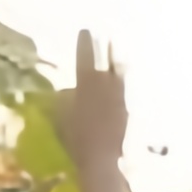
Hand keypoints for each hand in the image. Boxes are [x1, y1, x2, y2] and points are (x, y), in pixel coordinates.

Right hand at [56, 34, 129, 177]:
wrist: (102, 159)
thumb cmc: (76, 137)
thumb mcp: (62, 115)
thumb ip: (65, 99)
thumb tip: (69, 90)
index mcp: (87, 83)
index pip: (86, 56)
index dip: (85, 43)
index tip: (86, 31)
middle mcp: (107, 86)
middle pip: (111, 61)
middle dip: (110, 48)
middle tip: (110, 38)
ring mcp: (121, 97)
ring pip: (122, 75)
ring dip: (120, 64)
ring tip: (119, 57)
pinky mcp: (130, 110)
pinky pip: (126, 91)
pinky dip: (124, 85)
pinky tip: (123, 85)